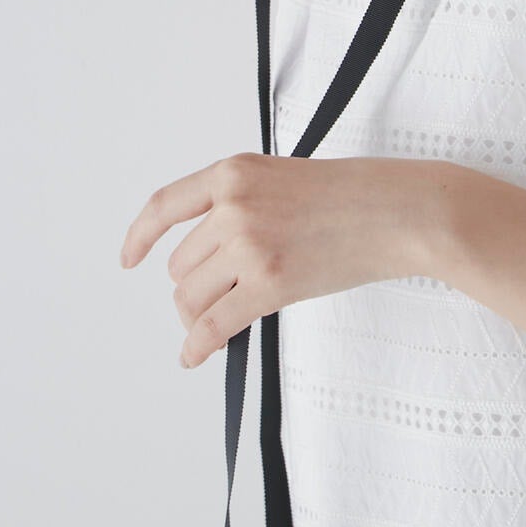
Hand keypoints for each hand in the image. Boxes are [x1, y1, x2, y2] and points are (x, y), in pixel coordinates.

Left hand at [118, 151, 449, 367]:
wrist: (396, 211)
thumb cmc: (353, 194)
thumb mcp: (282, 177)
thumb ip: (241, 202)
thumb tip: (208, 256)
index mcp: (234, 172)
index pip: (165, 205)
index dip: (139, 237)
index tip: (129, 258)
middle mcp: (233, 206)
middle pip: (181, 264)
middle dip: (196, 285)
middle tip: (223, 294)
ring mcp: (249, 245)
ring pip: (193, 296)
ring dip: (203, 312)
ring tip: (228, 314)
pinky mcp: (268, 284)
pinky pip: (212, 325)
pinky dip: (197, 346)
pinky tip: (195, 354)